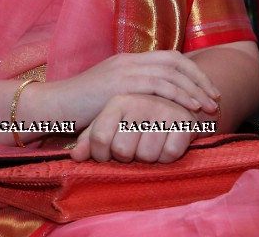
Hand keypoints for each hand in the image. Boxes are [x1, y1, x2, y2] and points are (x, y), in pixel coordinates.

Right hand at [40, 50, 219, 128]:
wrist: (54, 107)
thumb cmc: (81, 109)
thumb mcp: (111, 97)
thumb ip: (133, 95)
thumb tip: (157, 108)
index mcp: (128, 60)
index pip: (170, 58)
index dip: (193, 73)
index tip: (207, 92)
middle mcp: (128, 60)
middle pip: (175, 61)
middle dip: (199, 79)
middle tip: (215, 99)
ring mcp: (124, 70)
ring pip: (170, 72)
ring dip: (193, 89)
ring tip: (207, 107)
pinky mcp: (119, 84)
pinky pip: (157, 86)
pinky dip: (178, 96)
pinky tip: (189, 108)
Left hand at [70, 94, 202, 163]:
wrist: (177, 105)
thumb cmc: (137, 120)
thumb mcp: (111, 124)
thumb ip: (90, 139)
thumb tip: (75, 156)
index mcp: (117, 102)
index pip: (100, 138)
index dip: (100, 154)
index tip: (106, 155)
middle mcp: (138, 102)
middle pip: (123, 150)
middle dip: (127, 157)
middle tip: (133, 148)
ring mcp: (162, 110)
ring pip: (146, 155)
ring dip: (148, 158)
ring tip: (150, 144)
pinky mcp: (183, 121)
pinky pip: (170, 154)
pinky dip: (167, 156)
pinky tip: (165, 143)